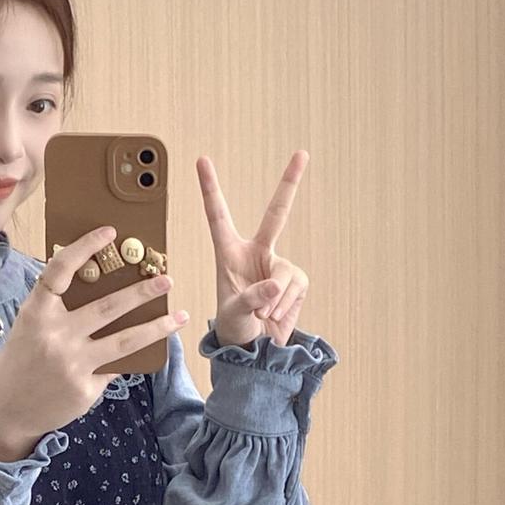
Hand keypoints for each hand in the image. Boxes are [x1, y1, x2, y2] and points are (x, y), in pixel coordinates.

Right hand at [0, 225, 187, 457]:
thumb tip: (103, 287)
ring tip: (180, 316)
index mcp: (36, 313)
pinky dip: (126, 359)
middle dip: (142, 292)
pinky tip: (142, 353)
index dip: (85, 247)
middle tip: (166, 279)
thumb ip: (58, 309)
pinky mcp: (85, 389)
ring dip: (157, 327)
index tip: (110, 232)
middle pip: (108, 307)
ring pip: (125, 341)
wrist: (6, 411)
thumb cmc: (21, 362)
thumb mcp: (30, 328)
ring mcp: (72, 364)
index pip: (60, 270)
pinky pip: (114, 367)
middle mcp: (55, 335)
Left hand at [196, 150, 311, 347]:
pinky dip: (285, 306)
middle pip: (276, 214)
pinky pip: (295, 287)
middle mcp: (256, 252)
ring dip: (272, 301)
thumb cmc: (234, 328)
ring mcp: (279, 265)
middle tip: (302, 153)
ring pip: (285, 273)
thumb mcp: (233, 314)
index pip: (218, 215)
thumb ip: (252, 298)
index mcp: (228, 253)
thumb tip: (276, 285)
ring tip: (260, 315)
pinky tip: (274, 315)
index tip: (201, 160)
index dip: (210, 188)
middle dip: (290, 183)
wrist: (254, 350)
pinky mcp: (296, 281)